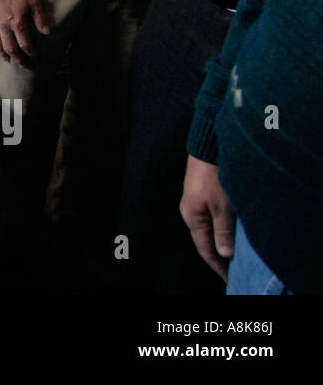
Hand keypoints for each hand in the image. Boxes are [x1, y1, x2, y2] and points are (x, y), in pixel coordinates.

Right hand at [0, 0, 52, 62]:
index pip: (25, 43)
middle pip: (11, 47)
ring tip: (7, 59)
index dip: (30, 51)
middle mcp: (4, 26)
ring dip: (3, 53)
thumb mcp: (33, 0)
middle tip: (22, 64)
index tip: (34, 55)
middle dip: (18, 58)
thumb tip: (47, 31)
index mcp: (17, 22)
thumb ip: (40, 17)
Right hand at [180, 155, 235, 281]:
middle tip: (235, 270)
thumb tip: (224, 253)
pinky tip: (231, 231)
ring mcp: (196, 202)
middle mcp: (191, 212)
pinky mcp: (202, 194)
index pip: (206, 249)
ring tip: (235, 254)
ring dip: (222, 241)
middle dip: (220, 256)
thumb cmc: (214, 176)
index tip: (230, 278)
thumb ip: (223, 231)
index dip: (218, 266)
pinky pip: (212, 218)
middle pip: (206, 240)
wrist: (208, 148)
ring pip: (209, 229)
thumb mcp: (222, 207)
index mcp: (192, 217)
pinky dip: (221, 228)